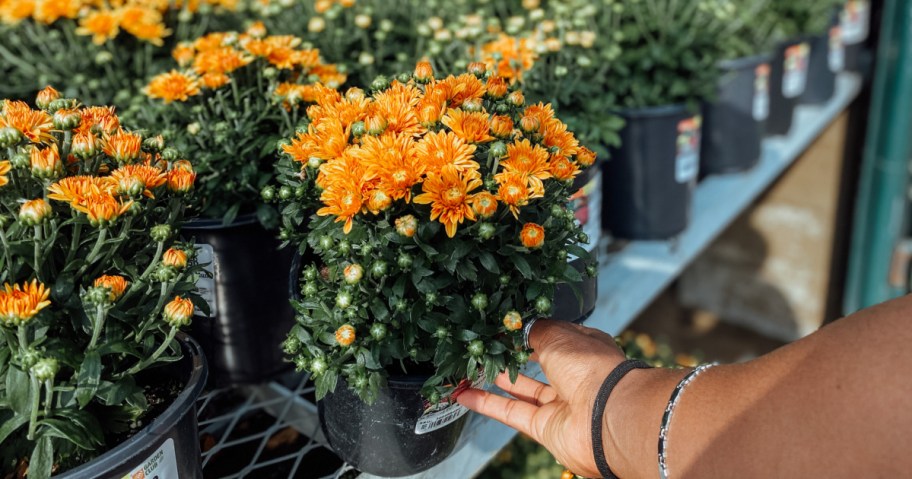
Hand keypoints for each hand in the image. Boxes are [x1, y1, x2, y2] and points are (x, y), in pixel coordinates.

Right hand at [456, 320, 627, 477]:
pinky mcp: (545, 427)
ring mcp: (560, 403)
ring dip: (496, 379)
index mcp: (584, 349)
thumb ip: (533, 330)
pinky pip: (511, 412)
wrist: (607, 416)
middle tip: (484, 348)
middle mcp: (574, 376)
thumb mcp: (558, 335)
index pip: (553, 337)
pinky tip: (465, 394)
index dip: (529, 332)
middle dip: (511, 356)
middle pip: (537, 364)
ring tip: (471, 367)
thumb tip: (517, 326)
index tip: (503, 327)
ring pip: (522, 389)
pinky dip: (487, 404)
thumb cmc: (591, 368)